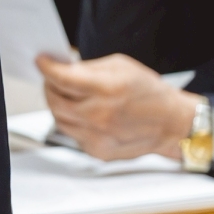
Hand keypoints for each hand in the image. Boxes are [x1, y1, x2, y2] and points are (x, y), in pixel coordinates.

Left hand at [38, 53, 201, 160]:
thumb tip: (62, 68)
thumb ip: (88, 68)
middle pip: (54, 101)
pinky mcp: (97, 151)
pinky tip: (86, 114)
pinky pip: (72, 134)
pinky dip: (73, 122)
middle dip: (49, 87)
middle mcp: (100, 115)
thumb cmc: (150, 93)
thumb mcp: (121, 66)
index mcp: (107, 89)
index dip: (47, 68)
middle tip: (52, 79)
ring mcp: (97, 136)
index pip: (62, 79)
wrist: (172, 124)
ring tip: (71, 97)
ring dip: (59, 105)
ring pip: (59, 119)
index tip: (41, 62)